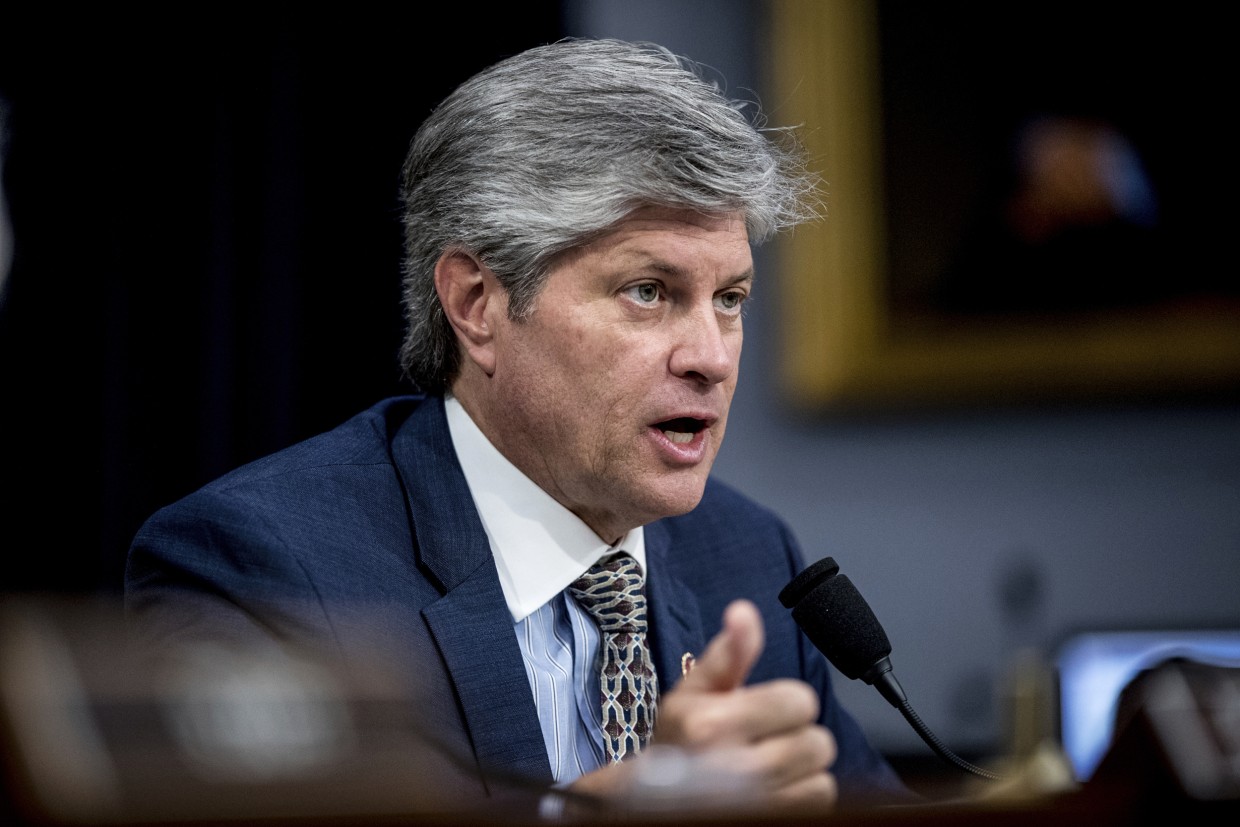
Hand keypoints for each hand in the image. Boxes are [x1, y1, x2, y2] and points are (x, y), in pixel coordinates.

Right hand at [569, 599, 836, 809]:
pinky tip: (776, 788)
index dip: (784, 703)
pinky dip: (803, 795)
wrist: (656, 801)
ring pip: (823, 777)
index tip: (761, 711)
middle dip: (795, 737)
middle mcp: (738, 770)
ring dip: (802, 770)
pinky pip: (819, 802)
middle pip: (819, 742)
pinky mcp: (773, 822)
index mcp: (714, 725)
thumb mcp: (695, 691)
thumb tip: (744, 611)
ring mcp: (758, 805)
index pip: (800, 701)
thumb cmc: (679, 741)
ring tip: (770, 765)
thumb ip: (728, 653)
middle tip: (765, 740)